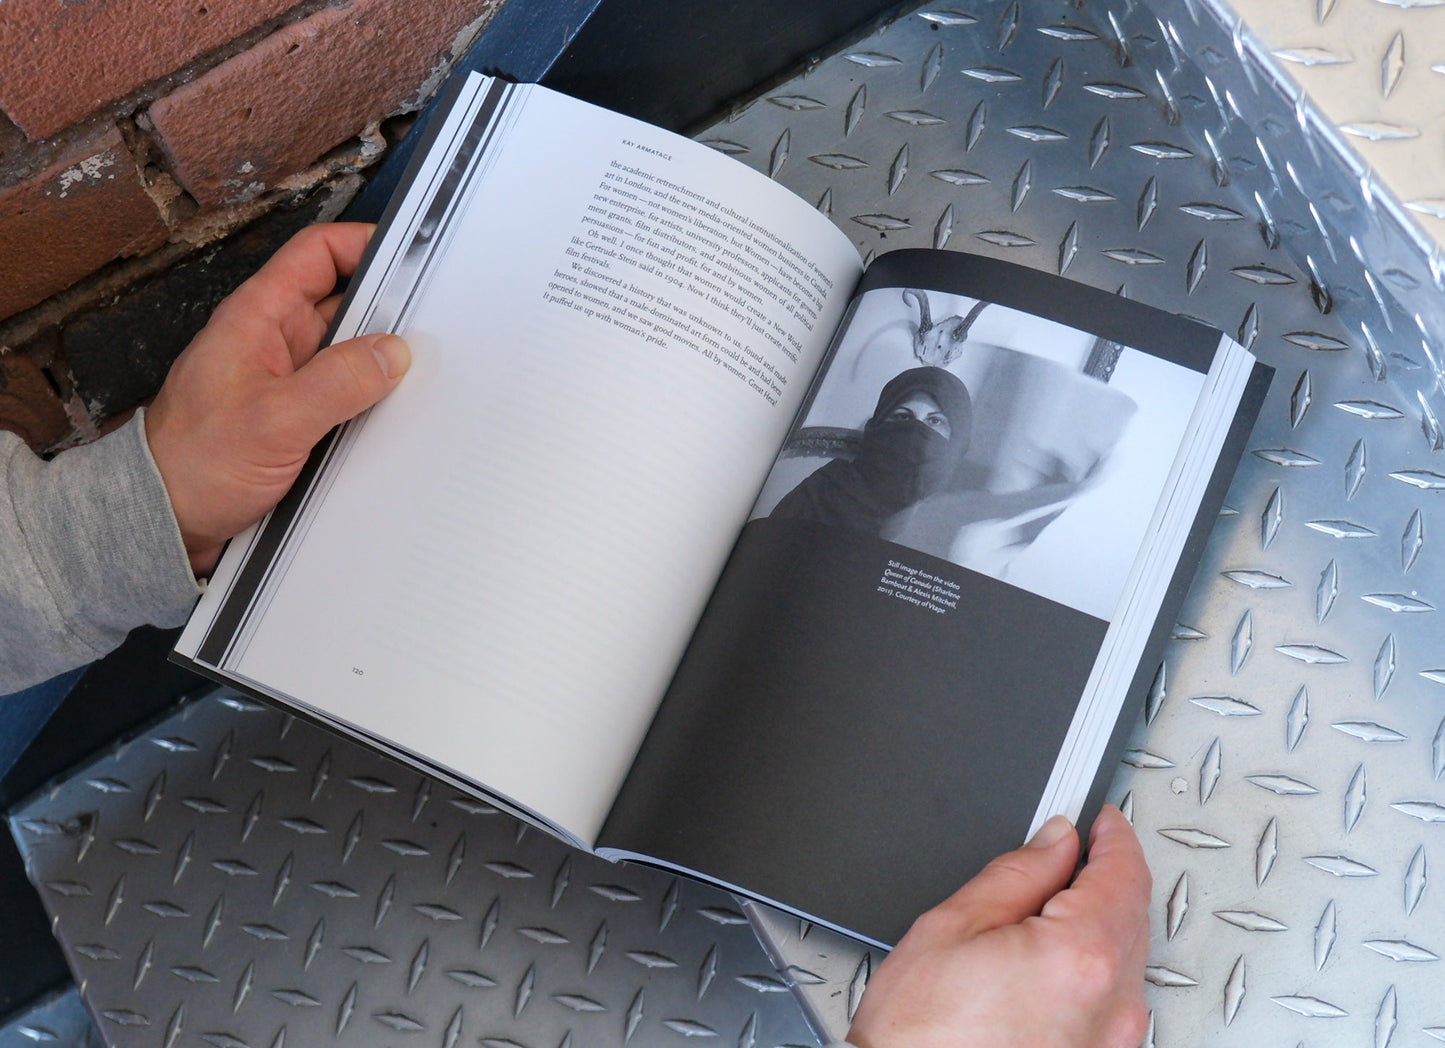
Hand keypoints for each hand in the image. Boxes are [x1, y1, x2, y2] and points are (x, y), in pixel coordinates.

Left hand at [146, 223, 410, 576]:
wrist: (162, 524)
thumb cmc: (190, 465)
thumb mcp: (274, 419)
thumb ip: (338, 381)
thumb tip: (392, 354)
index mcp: (257, 318)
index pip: (317, 253)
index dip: (365, 244)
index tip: (411, 259)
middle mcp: (273, 343)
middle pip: (344, 304)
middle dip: (387, 313)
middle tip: (429, 330)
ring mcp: (286, 382)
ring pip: (349, 355)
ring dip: (380, 367)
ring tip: (418, 379)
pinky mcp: (295, 421)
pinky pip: (344, 399)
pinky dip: (370, 405)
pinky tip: (393, 420)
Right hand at [848, 806, 1150, 1047]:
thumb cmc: (918, 1037)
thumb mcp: (954, 926)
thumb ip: (1018, 874)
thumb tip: (1056, 841)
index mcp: (1079, 956)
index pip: (1123, 873)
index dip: (1113, 835)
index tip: (1100, 819)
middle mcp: (1113, 1005)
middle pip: (1132, 912)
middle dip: (1103, 876)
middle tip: (1063, 854)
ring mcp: (1113, 1041)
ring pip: (1127, 955)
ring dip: (1099, 921)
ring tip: (1041, 913)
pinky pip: (1114, 996)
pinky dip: (1092, 965)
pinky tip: (1047, 959)